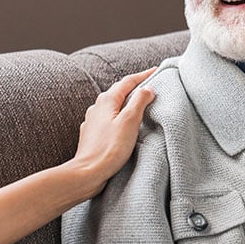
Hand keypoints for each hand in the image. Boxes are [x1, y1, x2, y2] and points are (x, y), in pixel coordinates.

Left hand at [74, 68, 155, 194]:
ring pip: (113, 106)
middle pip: (119, 92)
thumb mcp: (130, 122)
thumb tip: (147, 89)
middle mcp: (97, 107)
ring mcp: (93, 121)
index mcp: (106, 100)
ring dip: (126, 102)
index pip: (128, 81)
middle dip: (134, 87)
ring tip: (139, 103)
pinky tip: (123, 124)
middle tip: (150, 84)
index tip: (156, 70)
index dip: (143, 75)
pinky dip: (119, 117)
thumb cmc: (110, 148)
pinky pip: (109, 119)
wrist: (88, 173)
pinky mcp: (93, 135)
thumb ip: (139, 102)